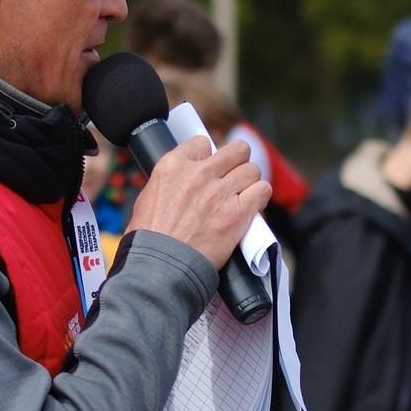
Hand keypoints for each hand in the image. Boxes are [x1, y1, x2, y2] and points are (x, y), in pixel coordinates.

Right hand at [124, 134, 269, 270]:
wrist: (160, 267)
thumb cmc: (149, 240)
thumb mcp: (148, 198)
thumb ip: (170, 183)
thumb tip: (183, 182)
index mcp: (173, 166)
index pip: (203, 143)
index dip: (209, 156)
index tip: (210, 170)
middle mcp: (198, 173)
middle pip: (236, 150)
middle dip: (237, 163)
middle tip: (233, 179)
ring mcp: (220, 191)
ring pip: (252, 170)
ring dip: (249, 183)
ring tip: (242, 197)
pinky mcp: (237, 212)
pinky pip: (263, 190)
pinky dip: (259, 198)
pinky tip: (251, 208)